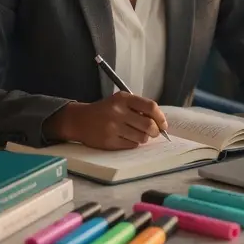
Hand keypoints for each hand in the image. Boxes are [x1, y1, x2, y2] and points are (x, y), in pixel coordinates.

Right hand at [46, 92, 168, 149]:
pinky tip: (127, 138)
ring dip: (144, 138)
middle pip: (148, 125)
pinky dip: (133, 143)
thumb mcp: (120, 101)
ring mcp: (113, 128)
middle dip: (155, 131)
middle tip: (153, 132)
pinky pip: (132, 145)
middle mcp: (118, 112)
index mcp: (123, 99)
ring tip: (138, 134)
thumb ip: (138, 107)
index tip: (163, 124)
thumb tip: (160, 122)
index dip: (161, 117)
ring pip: (142, 137)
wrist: (80, 120)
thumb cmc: (105, 110)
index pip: (150, 107)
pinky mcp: (109, 141)